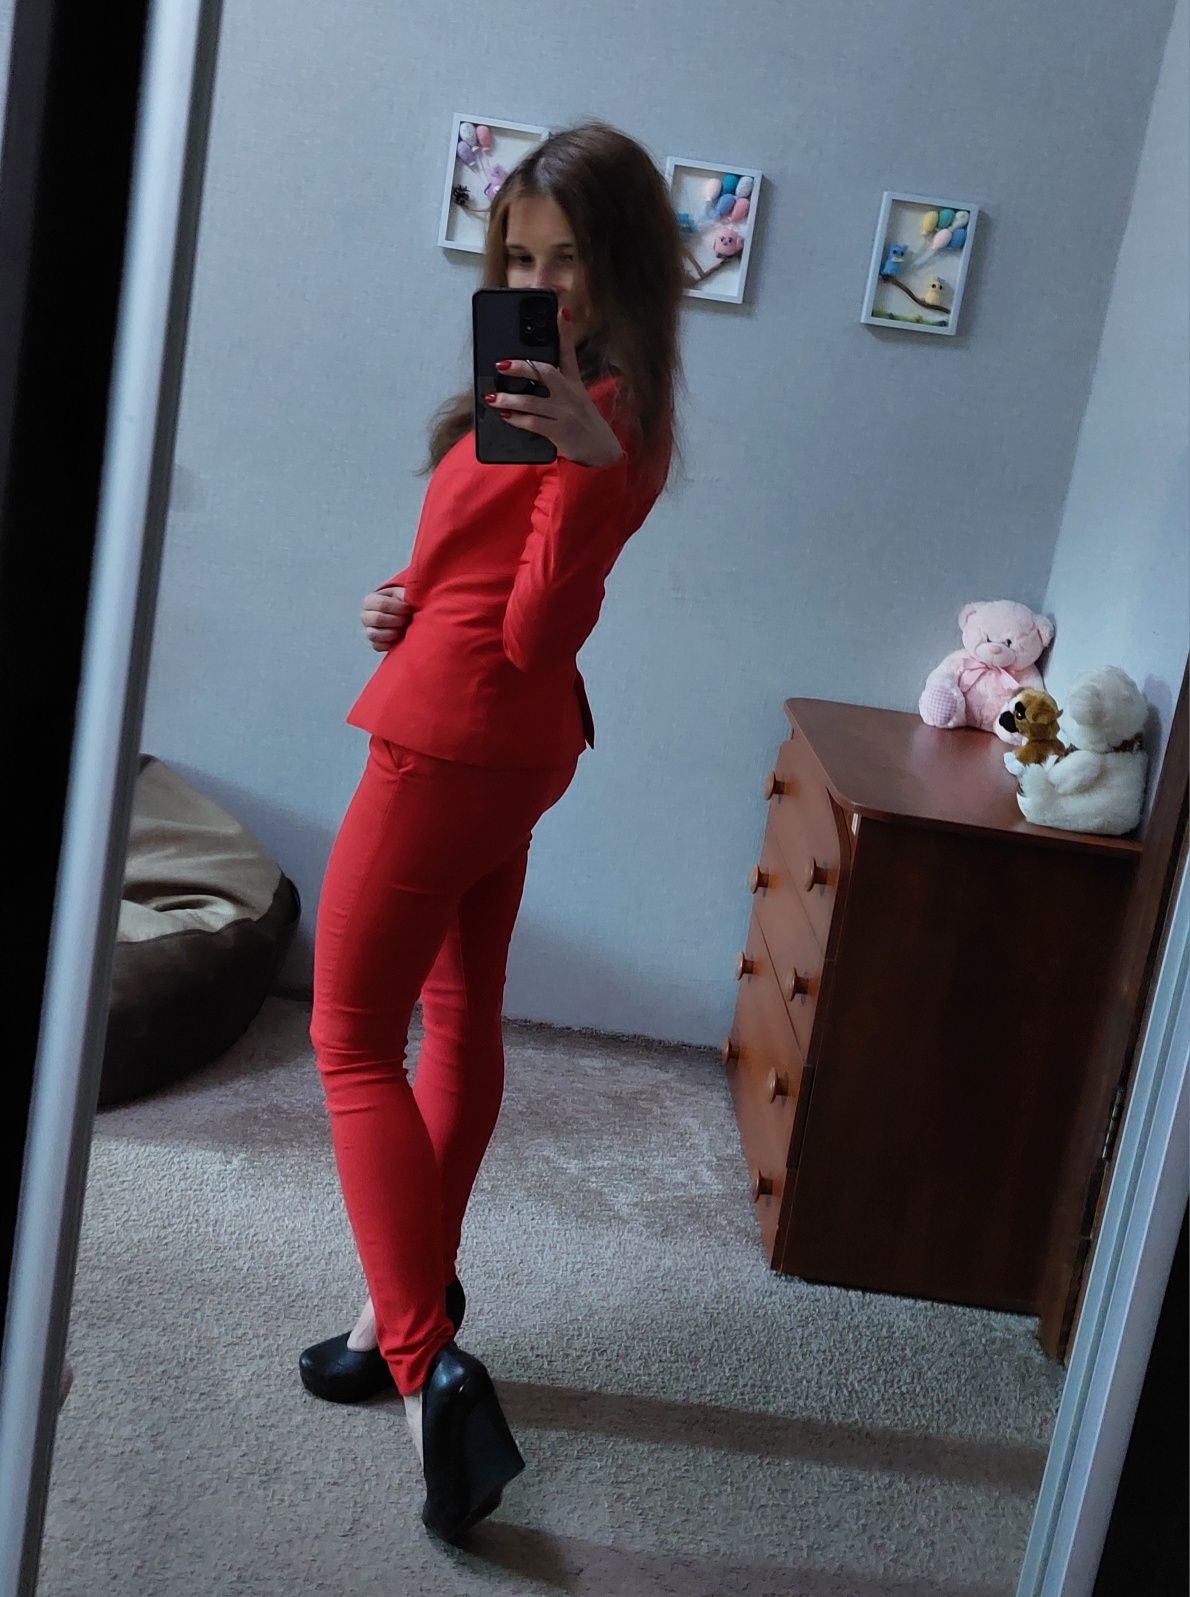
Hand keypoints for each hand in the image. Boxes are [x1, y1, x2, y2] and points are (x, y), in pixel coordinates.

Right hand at [361, 584, 412, 650]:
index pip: (381, 604)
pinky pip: (378, 646)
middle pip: (377, 619)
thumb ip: (404, 594)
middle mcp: (365, 616)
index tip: (409, 609)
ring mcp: (368, 631)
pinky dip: (390, 644)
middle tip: (407, 619)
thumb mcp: (403, 594)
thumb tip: (407, 597)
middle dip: (396, 620)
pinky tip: (399, 638)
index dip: (398, 607)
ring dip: (393, 632)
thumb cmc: (404, 603)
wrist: (406, 617)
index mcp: (370, 601)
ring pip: (374, 634)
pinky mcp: (375, 644)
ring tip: (403, 628)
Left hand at [482, 306, 623, 467]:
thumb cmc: (582, 422)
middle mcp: (570, 394)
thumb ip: (556, 385)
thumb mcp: (576, 398)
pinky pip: (533, 423)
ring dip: (509, 400)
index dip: (565, 331)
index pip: (569, 352)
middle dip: (521, 367)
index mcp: (574, 382)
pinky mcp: (560, 432)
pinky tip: (505, 416)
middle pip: (545, 373)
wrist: (601, 452)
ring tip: (492, 398)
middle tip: (501, 365)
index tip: (561, 309)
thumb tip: (527, 374)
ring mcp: (565, 413)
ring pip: (533, 401)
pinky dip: (516, 420)